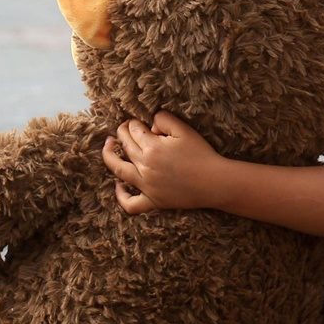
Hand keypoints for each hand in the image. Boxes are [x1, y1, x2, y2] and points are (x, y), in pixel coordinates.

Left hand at [101, 111, 225, 213]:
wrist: (215, 182)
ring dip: (109, 156)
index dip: (134, 123)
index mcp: (152, 147)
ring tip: (109, 146)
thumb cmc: (201, 154)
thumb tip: (150, 125)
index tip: (137, 121)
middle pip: (125, 146)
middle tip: (123, 128)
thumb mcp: (184, 130)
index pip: (134, 130)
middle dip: (122, 133)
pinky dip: (121, 196)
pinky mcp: (153, 201)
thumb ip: (164, 119)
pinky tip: (119, 186)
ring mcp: (146, 186)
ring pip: (119, 170)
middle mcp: (145, 167)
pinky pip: (131, 204)